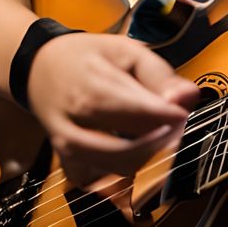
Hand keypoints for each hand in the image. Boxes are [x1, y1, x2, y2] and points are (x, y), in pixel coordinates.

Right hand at [27, 32, 201, 185]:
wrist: (39, 70)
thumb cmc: (87, 58)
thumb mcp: (125, 51)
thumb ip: (160, 75)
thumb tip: (188, 97)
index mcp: (90, 89)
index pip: (138, 112)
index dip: (169, 118)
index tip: (184, 115)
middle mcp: (75, 125)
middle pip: (129, 147)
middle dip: (162, 141)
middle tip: (178, 127)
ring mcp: (69, 149)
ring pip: (119, 168)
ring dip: (148, 156)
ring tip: (162, 136)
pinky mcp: (69, 164)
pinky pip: (105, 177)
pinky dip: (127, 169)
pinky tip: (137, 150)